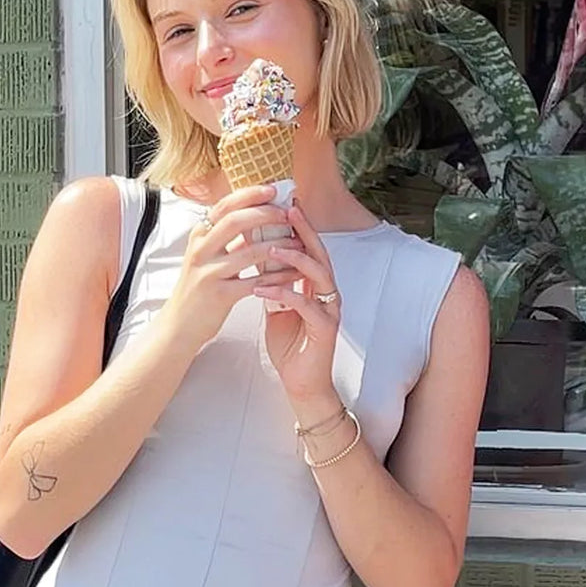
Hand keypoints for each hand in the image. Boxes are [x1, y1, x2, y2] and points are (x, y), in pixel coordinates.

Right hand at [159, 184, 298, 353]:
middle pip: (236, 221)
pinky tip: (293, 274)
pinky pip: (256, 281)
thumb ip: (225, 238)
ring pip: (249, 252)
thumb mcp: (205, 258)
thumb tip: (253, 216)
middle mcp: (201, 250)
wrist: (178, 325)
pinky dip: (278, 276)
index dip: (249, 195)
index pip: (224, 206)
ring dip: (278, 245)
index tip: (271, 189)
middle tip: (287, 214)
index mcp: (199, 236)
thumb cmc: (197, 290)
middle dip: (266, 214)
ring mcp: (209, 272)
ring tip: (298, 243)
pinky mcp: (220, 295)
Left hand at [253, 200, 341, 404]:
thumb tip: (256, 253)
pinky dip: (286, 294)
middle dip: (304, 231)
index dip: (299, 226)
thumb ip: (273, 280)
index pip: (309, 248)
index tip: (282, 204)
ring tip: (273, 246)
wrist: (301, 382)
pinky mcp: (325, 329)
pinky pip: (307, 306)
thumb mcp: (277, 305)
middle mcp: (327, 293)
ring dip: (296, 259)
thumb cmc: (290, 344)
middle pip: (319, 254)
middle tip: (288, 209)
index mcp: (316, 286)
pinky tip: (264, 288)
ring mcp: (329, 310)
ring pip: (318, 276)